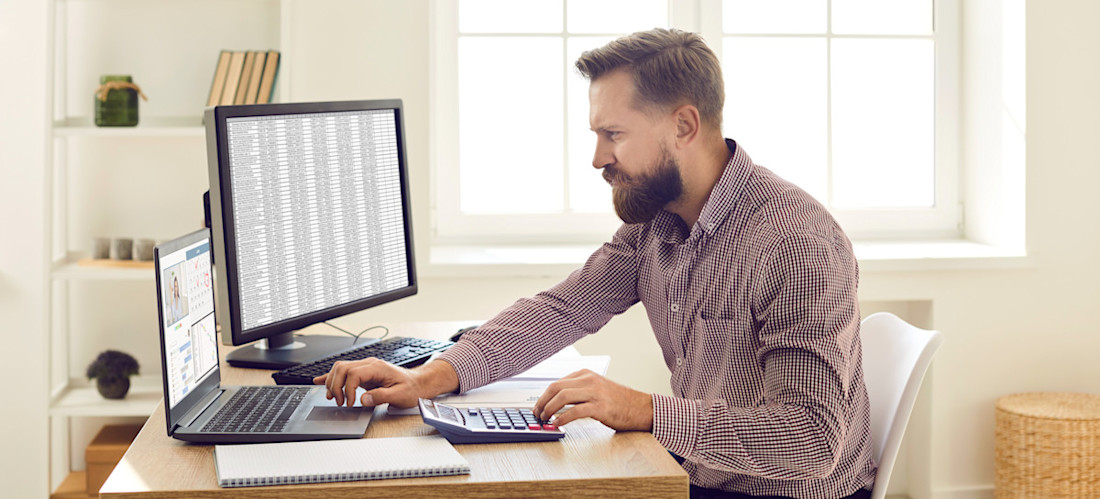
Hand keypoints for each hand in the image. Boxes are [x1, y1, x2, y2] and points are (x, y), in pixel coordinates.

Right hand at [313, 358, 418, 407]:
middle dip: (335, 386)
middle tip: (339, 402)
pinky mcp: (363, 373)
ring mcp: (365, 368)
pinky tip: (320, 381)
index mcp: (378, 368)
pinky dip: (330, 377)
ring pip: (340, 368)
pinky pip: (343, 371)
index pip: (353, 373)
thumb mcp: (400, 395)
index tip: (350, 403)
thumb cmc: (411, 389)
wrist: (418, 384)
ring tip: (333, 398)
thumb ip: (381, 397)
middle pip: (342, 368)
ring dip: (332, 383)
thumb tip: (363, 399)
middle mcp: (369, 365)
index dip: (347, 389)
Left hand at [533, 369, 652, 430]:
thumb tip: (556, 402)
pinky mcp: (600, 407)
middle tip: (537, 414)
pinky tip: (558, 423)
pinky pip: (575, 411)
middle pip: (556, 387)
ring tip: (545, 419)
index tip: (538, 406)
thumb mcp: (597, 388)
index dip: (543, 396)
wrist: (641, 407)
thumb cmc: (619, 401)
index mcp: (586, 374)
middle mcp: (589, 380)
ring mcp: (595, 393)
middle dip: (542, 402)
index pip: (557, 382)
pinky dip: (563, 417)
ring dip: (549, 409)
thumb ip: (579, 391)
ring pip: (563, 397)